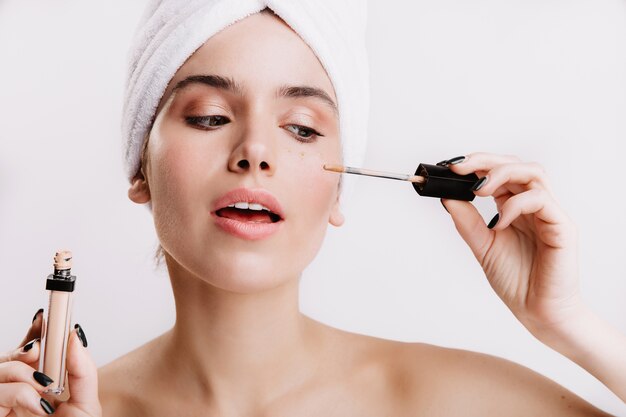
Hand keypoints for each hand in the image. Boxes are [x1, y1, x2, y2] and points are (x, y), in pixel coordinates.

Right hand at [0, 309, 100, 415]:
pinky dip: (19, 393)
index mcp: (39, 387)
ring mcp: (3, 402)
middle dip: (27, 346)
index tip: (46, 316)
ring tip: (44, 386)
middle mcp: (17, 392)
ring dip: (24, 372)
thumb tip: (75, 337)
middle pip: (11, 355)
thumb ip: (83, 372)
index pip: (31, 351)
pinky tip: (37, 405)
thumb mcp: (85, 404)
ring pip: (2, 368)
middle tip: (39, 349)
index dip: (35, 331)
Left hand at [439, 152, 583, 336]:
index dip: (477, 164)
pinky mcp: (562, 226)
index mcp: (515, 208)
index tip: (451, 167)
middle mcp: (534, 206)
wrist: (537, 312)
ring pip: (532, 172)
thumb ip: (467, 221)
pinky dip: (515, 204)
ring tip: (478, 190)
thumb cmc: (516, 281)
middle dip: (486, 161)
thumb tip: (447, 197)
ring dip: (501, 174)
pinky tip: (500, 222)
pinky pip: (540, 199)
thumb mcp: (482, 246)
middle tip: (460, 167)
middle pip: (516, 164)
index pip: (499, 173)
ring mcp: (550, 214)